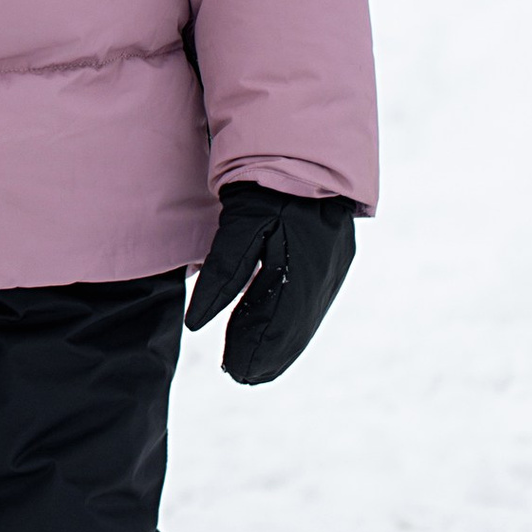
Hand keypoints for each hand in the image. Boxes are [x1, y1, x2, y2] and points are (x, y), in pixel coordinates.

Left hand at [186, 184, 355, 384]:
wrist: (308, 155)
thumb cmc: (268, 187)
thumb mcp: (240, 226)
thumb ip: (221, 275)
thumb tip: (197, 324)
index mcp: (300, 272)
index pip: (273, 328)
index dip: (252, 352)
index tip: (232, 372)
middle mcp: (322, 278)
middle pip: (291, 331)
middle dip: (265, 356)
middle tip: (239, 376)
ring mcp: (332, 271)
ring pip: (304, 323)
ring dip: (280, 347)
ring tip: (256, 367)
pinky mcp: (334, 263)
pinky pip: (312, 306)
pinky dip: (293, 327)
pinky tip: (278, 337)